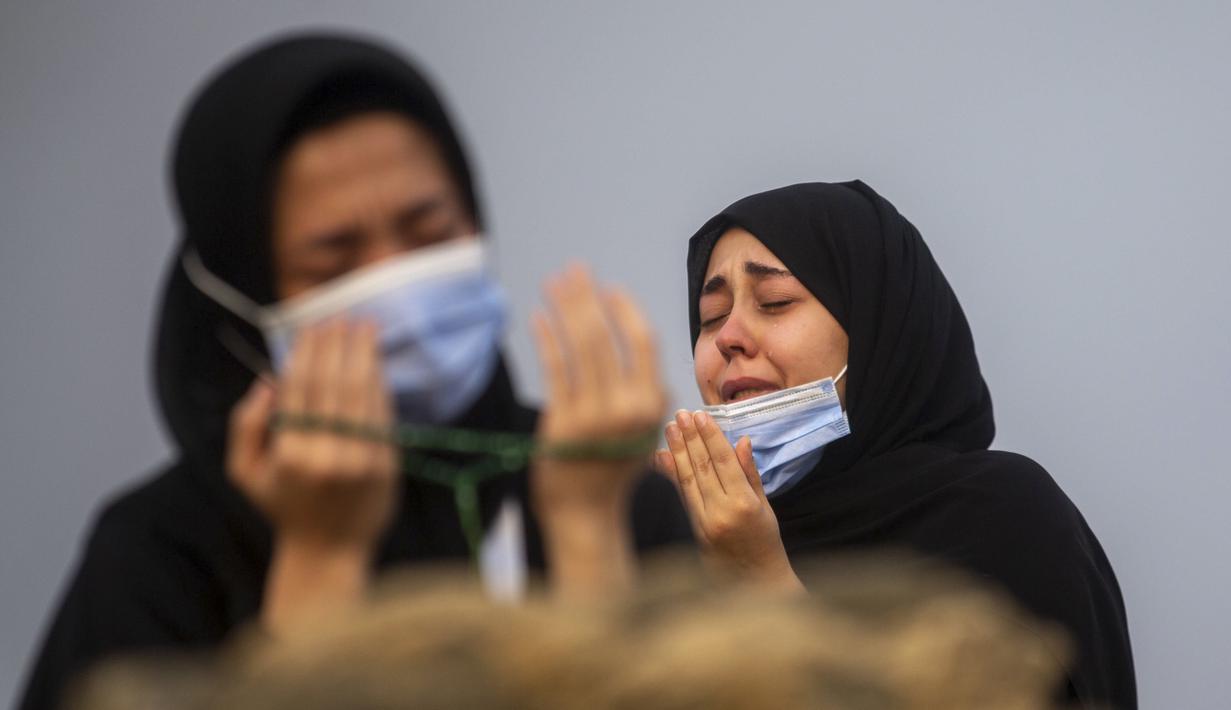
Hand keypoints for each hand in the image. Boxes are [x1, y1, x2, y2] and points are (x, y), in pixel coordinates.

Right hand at [226, 319, 397, 628]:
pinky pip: (383, 414)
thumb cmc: (285, 507)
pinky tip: (377, 364)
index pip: (301, 389)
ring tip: (366, 327)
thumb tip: (267, 381)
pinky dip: (380, 385)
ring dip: (365, 356)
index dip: (308, 353)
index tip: (314, 326)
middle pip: (335, 385)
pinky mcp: (387, 465)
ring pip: (364, 395)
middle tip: (343, 316)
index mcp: (290, 454)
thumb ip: (246, 426)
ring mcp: (362, 460)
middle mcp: (327, 455)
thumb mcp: (245, 473)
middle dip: (339, 346)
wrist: (329, 551)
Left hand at [530, 265, 666, 597]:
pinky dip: (547, 338)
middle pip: (604, 336)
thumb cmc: (612, 468)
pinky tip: (539, 317)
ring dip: (565, 308)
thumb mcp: (642, 431)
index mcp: (652, 405)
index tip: (608, 289)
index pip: (642, 342)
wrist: (586, 512)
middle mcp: (626, 407)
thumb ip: (645, 395)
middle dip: (587, 297)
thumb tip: (639, 352)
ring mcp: (593, 415)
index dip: (624, 310)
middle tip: (574, 269)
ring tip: (555, 283)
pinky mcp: (562, 422)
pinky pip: (555, 369)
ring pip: (579, 346)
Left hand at [658, 410, 802, 592]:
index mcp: (744, 504)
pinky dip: (670, 475)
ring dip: (676, 452)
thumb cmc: (764, 540)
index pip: (723, 462)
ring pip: (687, 480)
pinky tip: (661, 458)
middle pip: (702, 467)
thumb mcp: (765, 505)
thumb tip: (741, 440)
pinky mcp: (692, 530)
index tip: (700, 416)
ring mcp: (704, 523)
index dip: (710, 437)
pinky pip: (681, 496)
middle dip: (689, 439)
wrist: (753, 580)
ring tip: (670, 429)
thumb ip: (750, 473)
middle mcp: (722, 512)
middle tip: (680, 415)